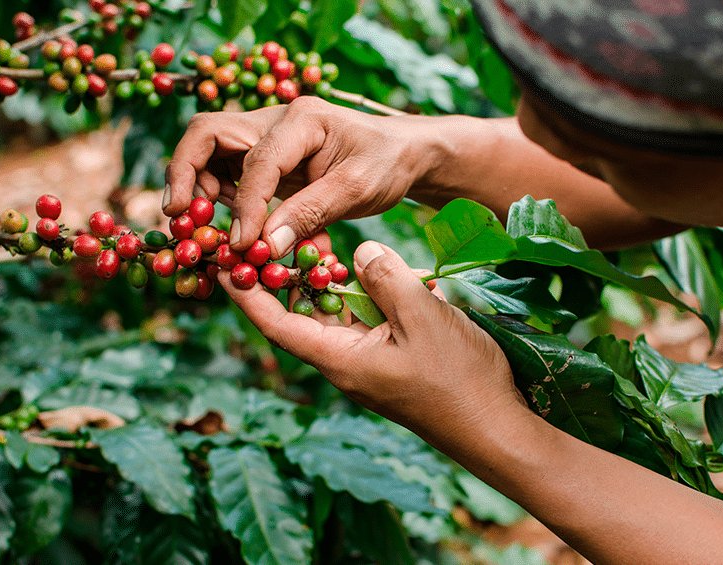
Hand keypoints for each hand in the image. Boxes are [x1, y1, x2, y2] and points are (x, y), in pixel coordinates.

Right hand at [164, 97, 433, 258]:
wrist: (401, 154)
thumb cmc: (386, 164)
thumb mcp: (357, 189)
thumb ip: (310, 214)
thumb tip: (264, 247)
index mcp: (301, 120)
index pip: (257, 160)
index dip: (245, 205)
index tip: (243, 245)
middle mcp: (274, 121)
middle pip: (207, 135)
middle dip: (185, 174)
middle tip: (179, 218)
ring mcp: (266, 138)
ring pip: (209, 154)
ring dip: (199, 190)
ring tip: (203, 228)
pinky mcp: (265, 159)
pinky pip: (228, 175)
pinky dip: (221, 200)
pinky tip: (234, 228)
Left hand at [217, 239, 528, 449]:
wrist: (496, 426)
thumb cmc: (458, 379)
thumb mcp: (422, 317)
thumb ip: (385, 278)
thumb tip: (360, 252)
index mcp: (339, 360)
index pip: (277, 324)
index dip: (248, 294)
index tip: (226, 262)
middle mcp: (345, 363)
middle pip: (301, 316)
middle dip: (288, 277)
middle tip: (278, 236)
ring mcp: (368, 363)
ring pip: (335, 316)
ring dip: (328, 283)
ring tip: (319, 244)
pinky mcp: (390, 360)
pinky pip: (363, 323)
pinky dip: (361, 295)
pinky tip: (372, 272)